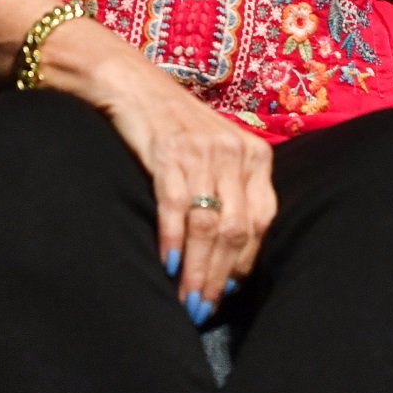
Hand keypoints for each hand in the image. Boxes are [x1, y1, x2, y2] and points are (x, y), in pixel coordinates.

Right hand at [87, 52, 277, 326]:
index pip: (262, 222)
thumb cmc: (173, 126)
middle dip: (220, 276)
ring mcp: (202, 151)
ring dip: (197, 269)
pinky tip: (167, 265)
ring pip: (208, 224)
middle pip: (237, 229)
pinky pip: (175, 206)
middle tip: (204, 310)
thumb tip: (230, 258)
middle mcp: (235, 152)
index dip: (245, 263)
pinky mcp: (169, 152)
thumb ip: (231, 194)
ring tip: (186, 300)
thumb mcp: (215, 153)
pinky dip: (172, 241)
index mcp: (255, 155)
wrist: (130, 83)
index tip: (228, 293)